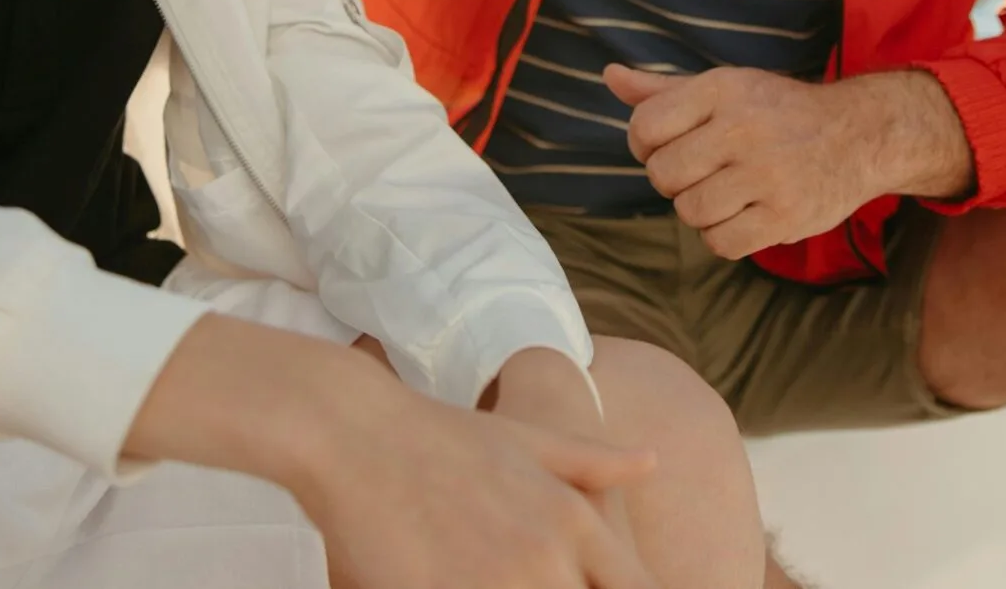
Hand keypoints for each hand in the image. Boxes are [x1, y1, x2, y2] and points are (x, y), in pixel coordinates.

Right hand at [133, 318, 658, 588]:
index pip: (633, 588)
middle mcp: (546, 557)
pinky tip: (446, 588)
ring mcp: (494, 583)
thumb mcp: (525, 439)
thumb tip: (650, 461)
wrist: (355, 433)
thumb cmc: (438, 435)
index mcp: (574, 520)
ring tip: (478, 579)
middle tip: (518, 579)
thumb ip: (592, 460)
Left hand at [604, 64, 974, 257]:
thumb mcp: (724, 87)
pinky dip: (724, 236)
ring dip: (700, 209)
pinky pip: (721, 244)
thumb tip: (609, 76)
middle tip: (704, 172)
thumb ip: (662, 89)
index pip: (645, 126)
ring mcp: (767, 175)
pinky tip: (743, 215)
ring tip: (727, 192)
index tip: (671, 145)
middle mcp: (744, 128)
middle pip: (663, 175)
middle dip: (675, 179)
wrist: (859, 136)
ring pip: (690, 212)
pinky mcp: (786, 217)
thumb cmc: (778, 111)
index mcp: (723, 89)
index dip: (646, 144)